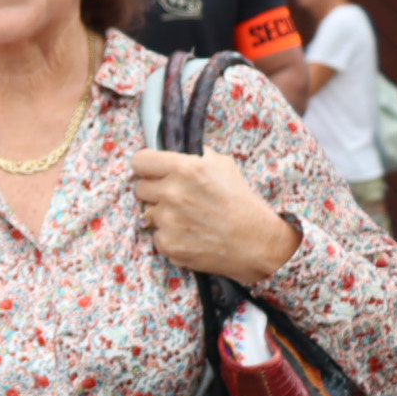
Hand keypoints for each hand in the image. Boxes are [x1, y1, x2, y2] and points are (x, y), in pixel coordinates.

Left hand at [130, 149, 300, 285]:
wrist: (257, 243)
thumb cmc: (242, 203)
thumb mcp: (224, 166)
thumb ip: (196, 157)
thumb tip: (175, 152)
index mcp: (185, 168)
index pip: (139, 161)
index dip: (146, 166)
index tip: (151, 172)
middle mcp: (172, 193)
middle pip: (140, 188)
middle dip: (155, 191)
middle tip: (177, 197)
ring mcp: (168, 220)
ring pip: (148, 213)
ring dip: (164, 215)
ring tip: (190, 218)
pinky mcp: (168, 244)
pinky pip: (156, 235)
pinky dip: (170, 236)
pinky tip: (191, 235)